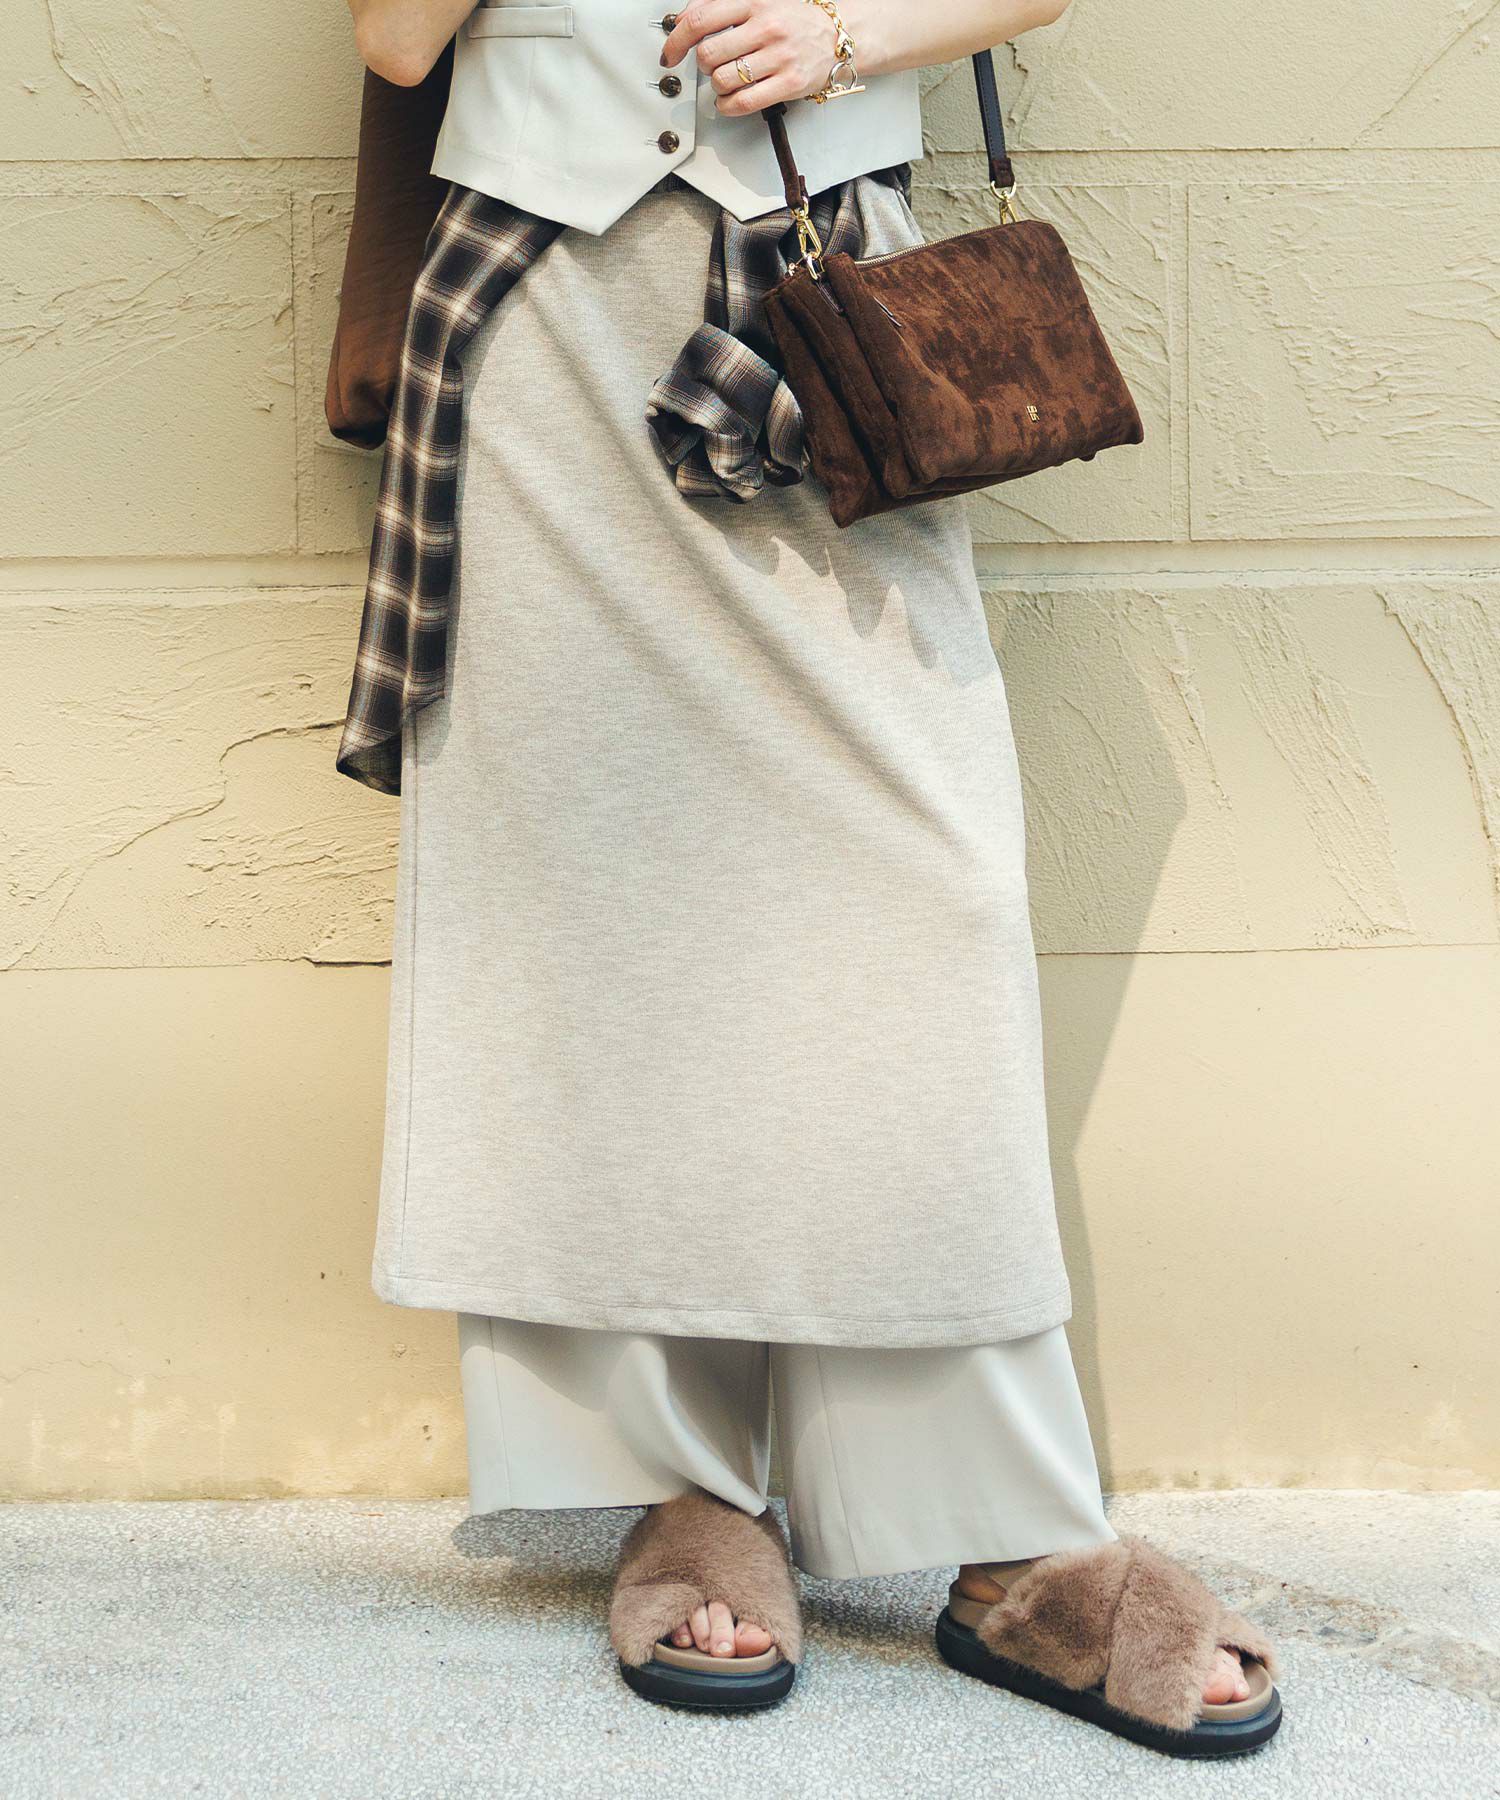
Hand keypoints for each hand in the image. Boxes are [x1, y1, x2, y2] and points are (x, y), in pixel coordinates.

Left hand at [660, 0, 852, 115]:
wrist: (836, 36)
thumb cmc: (792, 21)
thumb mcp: (757, 1)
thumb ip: (719, 6)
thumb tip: (681, 22)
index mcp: (754, 0)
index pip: (701, 19)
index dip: (677, 40)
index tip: (670, 52)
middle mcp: (766, 26)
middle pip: (708, 54)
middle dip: (703, 64)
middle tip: (712, 65)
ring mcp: (778, 56)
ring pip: (723, 79)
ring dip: (717, 86)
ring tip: (727, 81)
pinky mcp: (788, 83)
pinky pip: (742, 102)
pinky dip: (728, 105)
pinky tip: (731, 100)